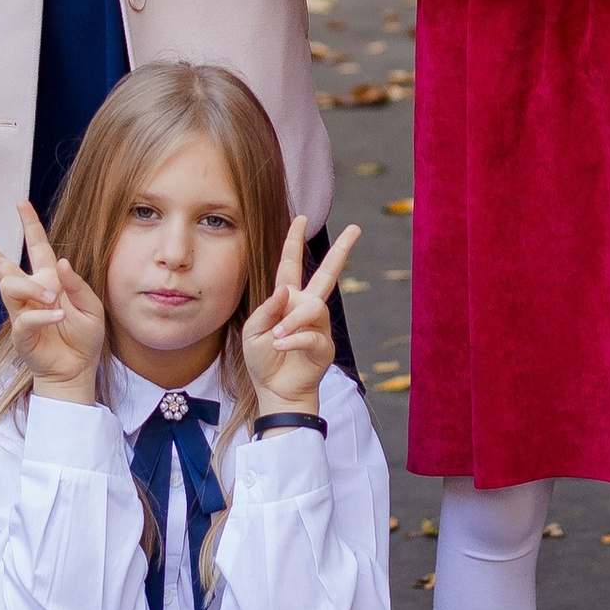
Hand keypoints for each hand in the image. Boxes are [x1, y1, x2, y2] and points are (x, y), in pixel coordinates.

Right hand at [0, 202, 107, 395]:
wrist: (77, 370)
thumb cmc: (83, 338)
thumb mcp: (91, 307)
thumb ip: (76, 284)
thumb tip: (62, 262)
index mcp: (49, 280)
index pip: (37, 247)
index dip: (30, 225)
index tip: (20, 203)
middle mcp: (31, 292)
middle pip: (0, 264)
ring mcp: (22, 312)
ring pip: (11, 286)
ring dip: (32, 289)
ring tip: (55, 301)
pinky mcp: (20, 333)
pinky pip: (26, 317)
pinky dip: (43, 315)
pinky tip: (57, 315)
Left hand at [241, 216, 357, 414]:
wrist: (275, 391)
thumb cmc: (263, 360)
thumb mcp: (253, 331)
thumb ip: (267, 310)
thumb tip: (285, 291)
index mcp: (286, 300)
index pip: (291, 265)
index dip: (294, 242)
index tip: (301, 218)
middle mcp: (306, 308)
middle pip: (328, 274)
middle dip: (341, 250)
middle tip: (355, 228)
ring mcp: (318, 326)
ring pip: (313, 308)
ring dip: (292, 322)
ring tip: (276, 338)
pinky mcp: (325, 346)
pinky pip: (313, 335)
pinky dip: (294, 339)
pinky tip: (282, 346)